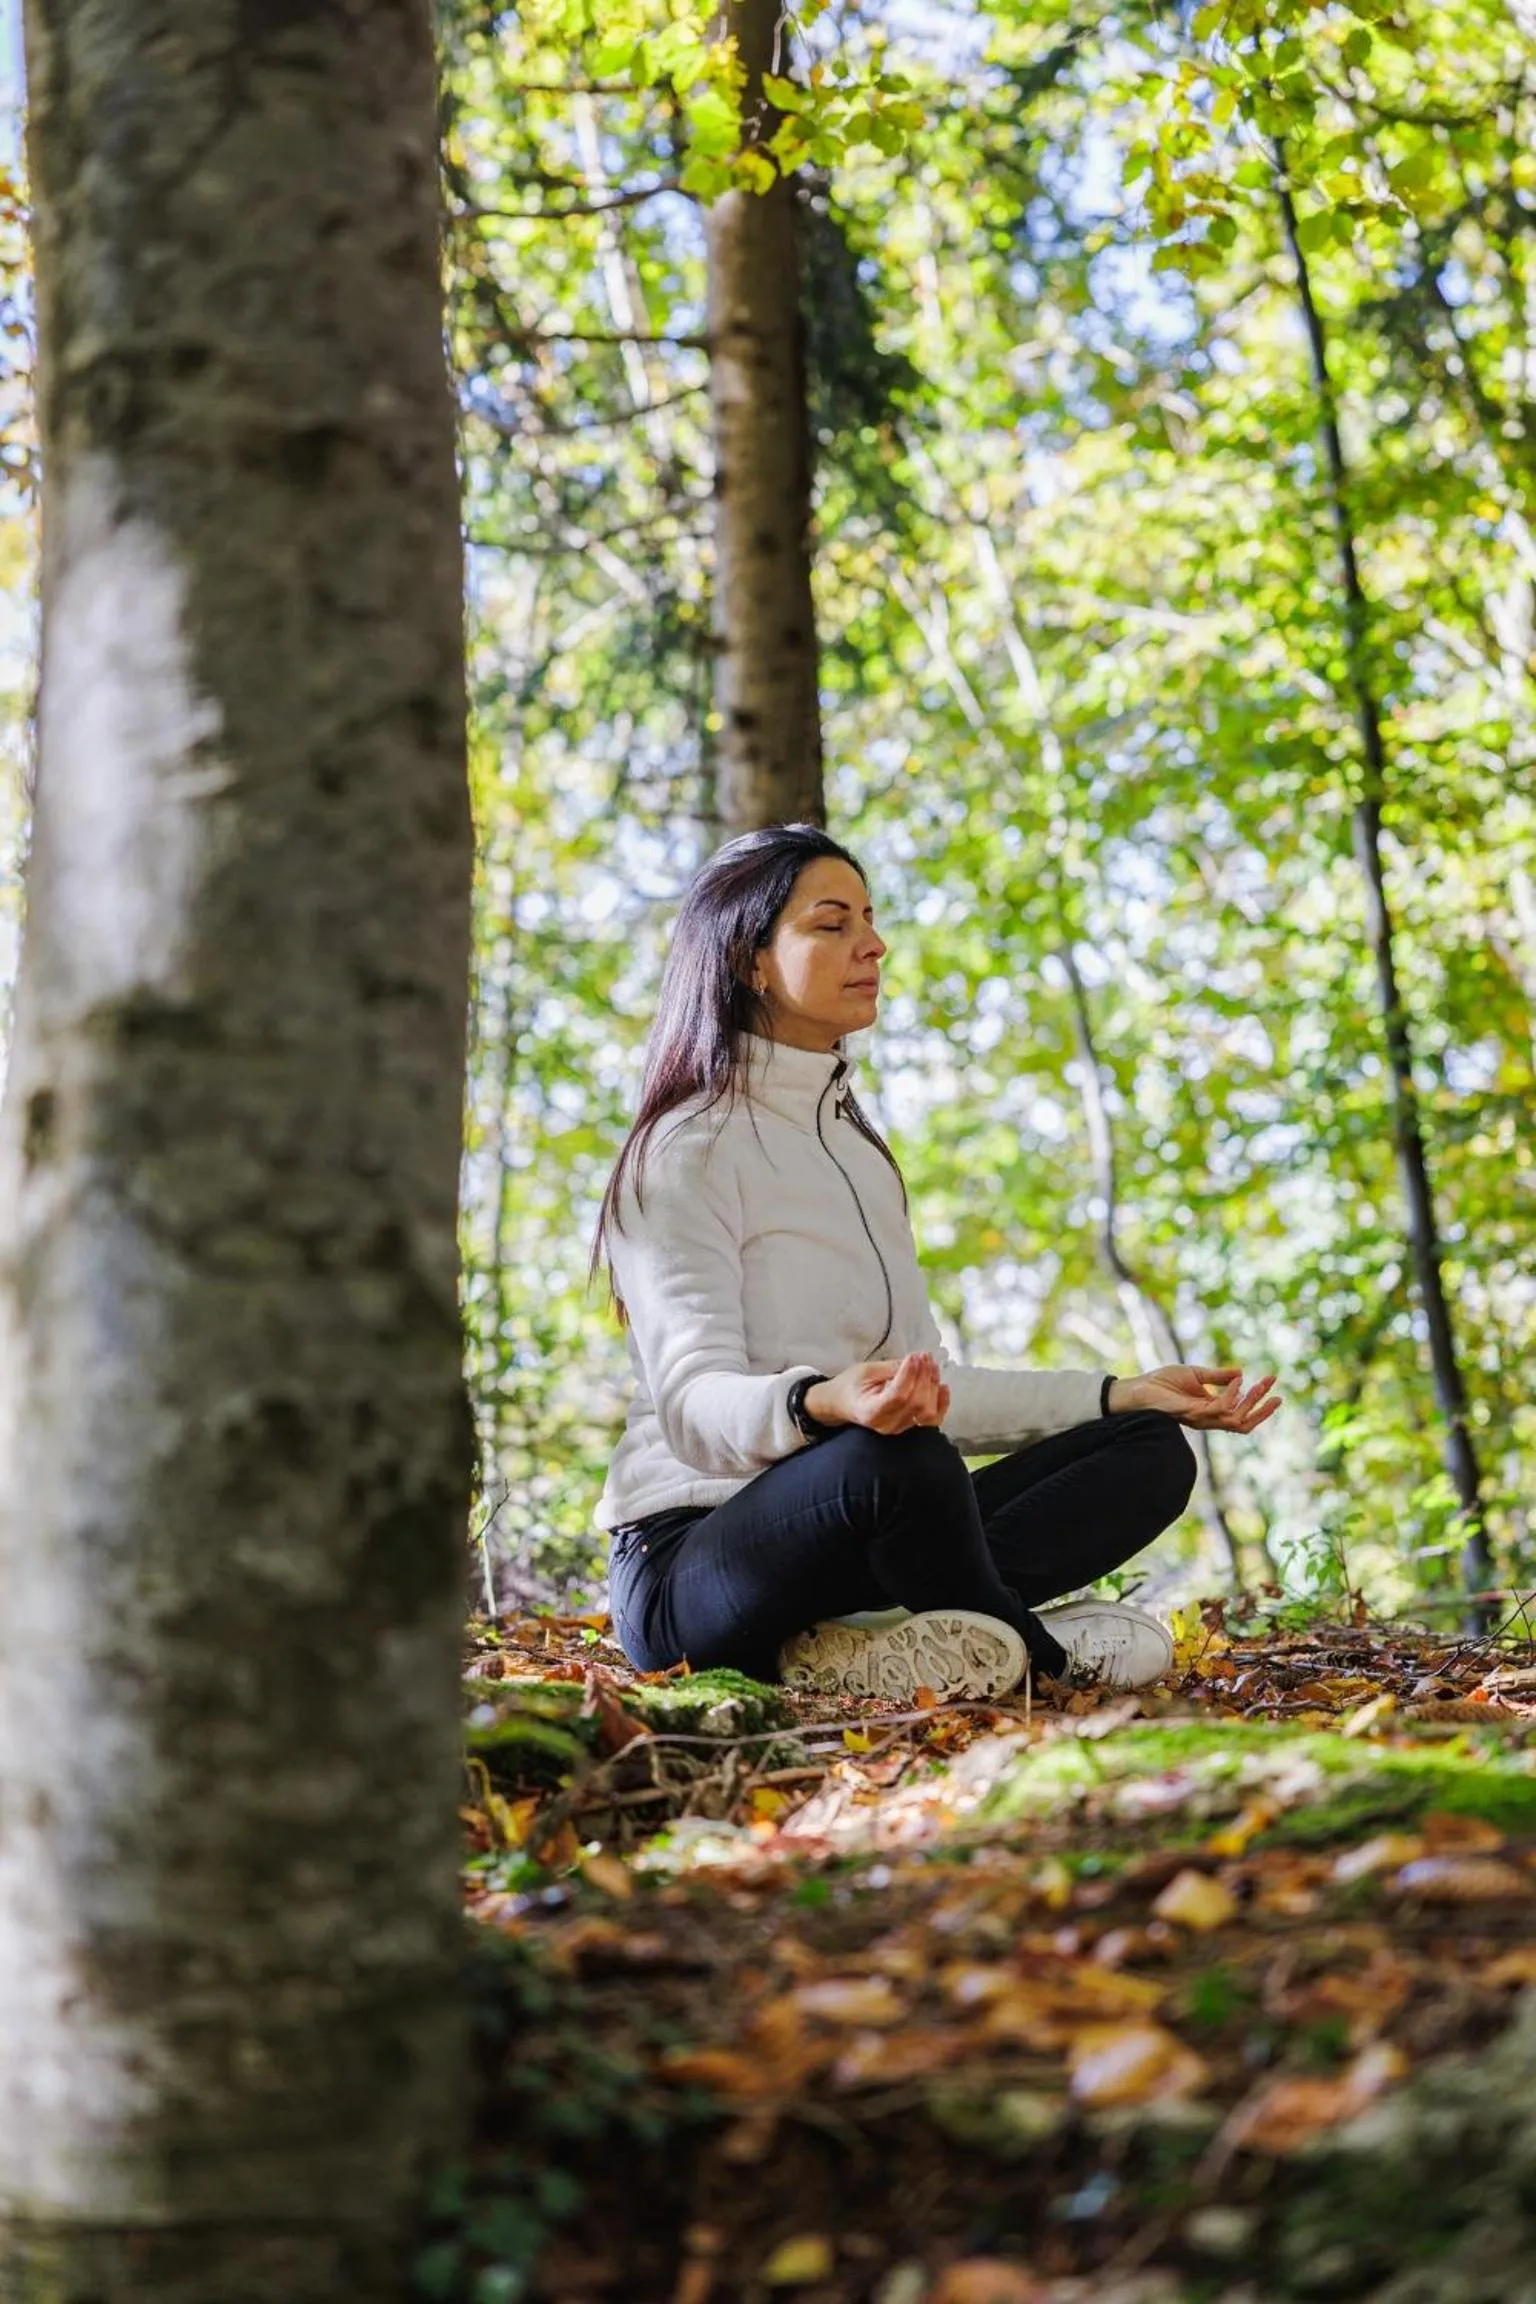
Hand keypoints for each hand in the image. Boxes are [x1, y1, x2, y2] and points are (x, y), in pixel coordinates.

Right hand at [805, 1352, 950, 1434]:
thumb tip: (916, 1361)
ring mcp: (899, 1428)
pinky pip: (932, 1420)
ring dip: (933, 1386)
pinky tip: (944, 1386)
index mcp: (871, 1412)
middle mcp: (886, 1425)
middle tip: (924, 1356)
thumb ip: (891, 1368)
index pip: (898, 1395)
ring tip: (931, 1365)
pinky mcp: (909, 1426)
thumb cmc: (851, 1385)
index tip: (914, 1356)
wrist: (843, 1402)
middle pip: (916, 1403)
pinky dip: (942, 1404)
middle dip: (924, 1376)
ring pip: (927, 1411)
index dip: (910, 1374)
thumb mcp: (865, 1371)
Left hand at [1109, 1364, 1279, 1433]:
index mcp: (1210, 1410)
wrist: (1139, 1388)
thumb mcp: (1195, 1374)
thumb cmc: (1162, 1382)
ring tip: (1260, 1383)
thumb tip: (1241, 1372)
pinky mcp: (1193, 1413)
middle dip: (1262, 1408)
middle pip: (1244, 1423)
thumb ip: (1218, 1376)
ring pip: (1236, 1419)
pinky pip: (1220, 1408)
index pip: (1240, 1411)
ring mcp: (1201, 1418)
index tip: (1271, 1381)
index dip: (1258, 1399)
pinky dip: (1232, 1395)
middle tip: (1276, 1389)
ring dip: (1251, 1400)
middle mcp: (1208, 1418)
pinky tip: (1237, 1380)